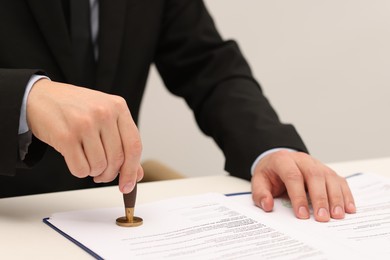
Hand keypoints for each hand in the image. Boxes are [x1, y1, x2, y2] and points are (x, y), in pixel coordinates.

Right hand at [27, 79, 142, 192]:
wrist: (39, 97)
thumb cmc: (74, 108)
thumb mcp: (104, 117)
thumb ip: (122, 142)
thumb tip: (136, 173)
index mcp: (118, 107)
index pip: (134, 145)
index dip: (132, 170)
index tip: (129, 185)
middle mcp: (104, 113)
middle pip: (117, 159)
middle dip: (110, 174)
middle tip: (102, 176)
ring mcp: (85, 123)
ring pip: (99, 166)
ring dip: (93, 172)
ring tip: (86, 160)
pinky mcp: (65, 136)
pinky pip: (80, 169)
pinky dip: (79, 171)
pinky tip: (75, 159)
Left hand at [251, 150, 355, 221]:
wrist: (278, 160)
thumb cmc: (270, 173)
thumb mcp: (259, 181)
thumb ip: (260, 194)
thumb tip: (267, 206)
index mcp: (283, 160)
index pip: (293, 176)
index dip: (298, 196)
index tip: (301, 215)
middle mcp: (302, 160)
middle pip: (314, 176)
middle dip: (320, 198)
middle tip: (322, 218)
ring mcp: (317, 164)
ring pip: (330, 177)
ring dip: (336, 197)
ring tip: (337, 216)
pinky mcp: (327, 171)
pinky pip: (339, 181)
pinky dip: (346, 194)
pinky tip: (348, 209)